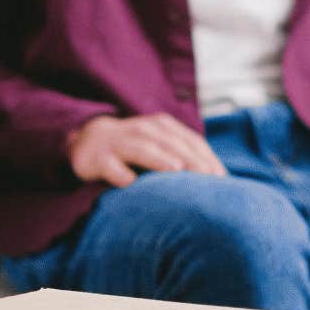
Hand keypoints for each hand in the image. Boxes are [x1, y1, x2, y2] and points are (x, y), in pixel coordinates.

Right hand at [66, 113, 227, 187]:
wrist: (88, 141)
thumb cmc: (134, 150)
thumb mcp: (161, 147)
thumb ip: (186, 158)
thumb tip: (221, 182)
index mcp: (162, 126)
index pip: (189, 140)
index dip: (206, 157)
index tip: (222, 179)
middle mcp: (142, 129)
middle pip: (169, 143)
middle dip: (190, 159)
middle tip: (207, 179)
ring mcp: (118, 142)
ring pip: (140, 148)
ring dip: (158, 158)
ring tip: (175, 170)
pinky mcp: (97, 157)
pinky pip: (109, 165)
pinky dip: (119, 172)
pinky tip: (129, 183)